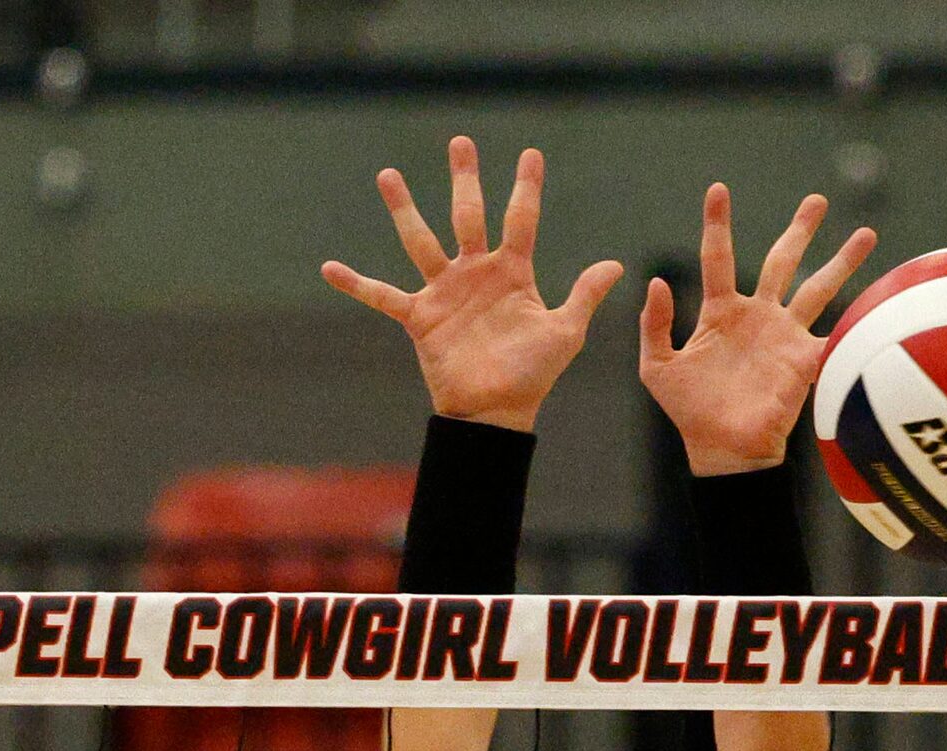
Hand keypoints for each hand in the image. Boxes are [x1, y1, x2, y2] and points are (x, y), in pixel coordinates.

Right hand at [321, 137, 622, 433]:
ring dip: (405, 209)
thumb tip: (617, 265)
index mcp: (513, 272)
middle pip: (468, 215)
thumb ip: (584, 295)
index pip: (521, 220)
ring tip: (388, 175)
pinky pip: (383, 297)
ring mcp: (445, 292)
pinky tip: (328, 268)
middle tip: (460, 141)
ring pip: (421, 241)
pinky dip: (356, 284)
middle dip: (465, 178)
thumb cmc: (533, 374)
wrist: (496, 412)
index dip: (526, 188)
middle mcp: (476, 274)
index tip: (531, 154)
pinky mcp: (420, 318)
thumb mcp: (565, 331)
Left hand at [638, 184, 875, 477]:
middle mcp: (758, 316)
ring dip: (842, 261)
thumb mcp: (657, 367)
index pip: (719, 258)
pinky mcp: (806, 360)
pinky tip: (881, 297)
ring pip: (819, 288)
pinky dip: (855, 317)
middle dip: (801, 230)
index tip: (718, 188)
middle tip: (817, 199)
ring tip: (866, 233)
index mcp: (721, 312)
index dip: (718, 224)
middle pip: (783, 261)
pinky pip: (836, 332)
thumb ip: (654, 325)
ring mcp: (786, 336)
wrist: (723, 450)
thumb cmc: (689, 411)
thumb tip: (657, 281)